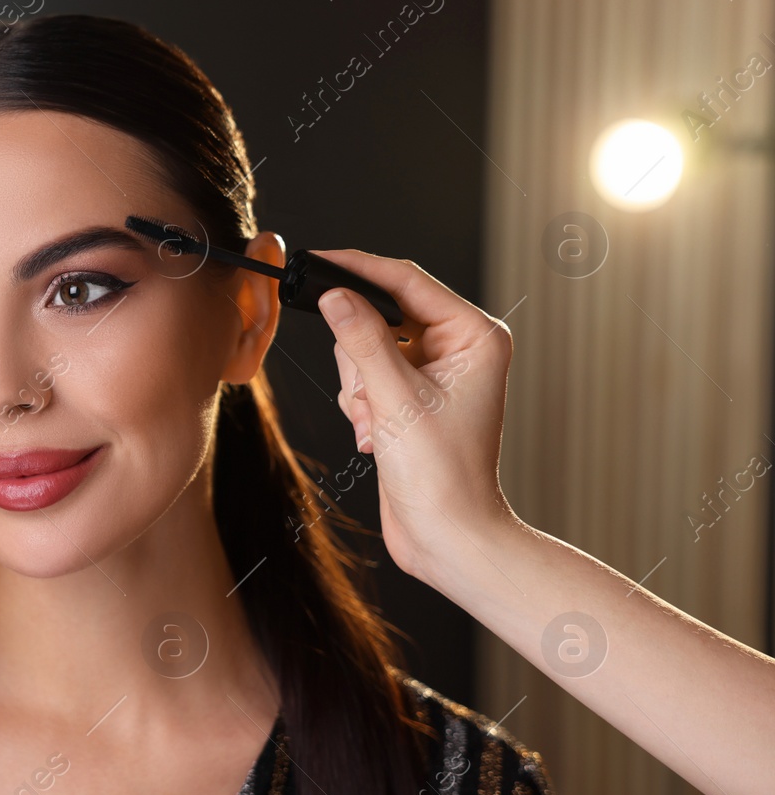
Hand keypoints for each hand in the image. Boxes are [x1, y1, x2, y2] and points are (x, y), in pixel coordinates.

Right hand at [311, 251, 521, 583]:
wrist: (446, 534)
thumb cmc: (442, 475)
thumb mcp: (395, 399)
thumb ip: (362, 340)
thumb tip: (335, 295)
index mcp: (474, 336)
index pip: (407, 281)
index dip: (360, 268)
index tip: (320, 260)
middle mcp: (457, 348)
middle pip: (380, 315)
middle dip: (361, 358)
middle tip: (370, 397)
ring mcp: (433, 373)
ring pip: (365, 347)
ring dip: (359, 388)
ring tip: (377, 426)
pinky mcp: (410, 397)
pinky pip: (364, 376)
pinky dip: (359, 405)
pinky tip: (375, 436)